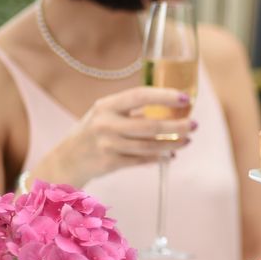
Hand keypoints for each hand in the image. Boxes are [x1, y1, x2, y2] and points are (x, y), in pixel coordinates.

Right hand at [36, 87, 194, 187]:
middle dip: (177, 125)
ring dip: (172, 144)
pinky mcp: (109, 163)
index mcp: (106, 105)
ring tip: (187, 141)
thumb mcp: (105, 113)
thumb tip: (170, 106)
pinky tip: (170, 155)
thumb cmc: (93, 132)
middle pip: (149, 125)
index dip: (165, 96)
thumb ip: (132, 110)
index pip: (140, 96)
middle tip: (194, 125)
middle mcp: (105, 124)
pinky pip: (141, 160)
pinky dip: (158, 158)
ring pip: (148, 145)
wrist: (66, 160)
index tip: (185, 98)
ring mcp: (107, 145)